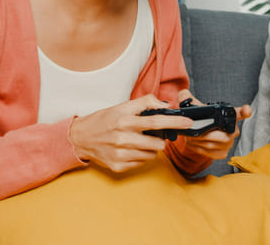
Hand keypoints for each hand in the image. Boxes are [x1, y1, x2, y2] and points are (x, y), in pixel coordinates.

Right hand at [68, 94, 193, 172]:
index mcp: (124, 120)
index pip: (156, 121)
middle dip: (160, 139)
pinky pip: (142, 163)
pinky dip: (140, 156)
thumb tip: (165, 106)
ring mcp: (120, 154)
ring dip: (150, 148)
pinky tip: (130, 149)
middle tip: (151, 134)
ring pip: (151, 154)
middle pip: (157, 143)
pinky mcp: (119, 166)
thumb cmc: (104, 120)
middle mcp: (122, 138)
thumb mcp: (122, 106)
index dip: (175, 121)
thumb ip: (145, 102)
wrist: (81, 137)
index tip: (188, 122)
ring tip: (137, 141)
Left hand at [177, 90, 251, 159]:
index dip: (245, 112)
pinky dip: (200, 149)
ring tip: (191, 136)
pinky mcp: (222, 153)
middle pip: (225, 136)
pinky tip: (194, 143)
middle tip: (194, 132)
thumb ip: (188, 99)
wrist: (200, 134)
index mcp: (229, 116)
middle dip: (207, 135)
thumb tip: (183, 94)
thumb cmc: (201, 119)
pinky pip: (212, 153)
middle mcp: (233, 130)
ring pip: (215, 145)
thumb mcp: (195, 108)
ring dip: (200, 142)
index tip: (247, 110)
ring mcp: (229, 143)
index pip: (240, 113)